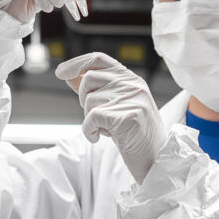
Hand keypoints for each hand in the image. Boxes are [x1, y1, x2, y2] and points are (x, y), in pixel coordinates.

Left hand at [55, 53, 166, 182]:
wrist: (156, 159)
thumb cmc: (135, 134)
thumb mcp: (115, 106)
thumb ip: (95, 90)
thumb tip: (70, 76)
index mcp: (131, 79)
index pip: (99, 59)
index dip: (77, 63)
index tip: (61, 72)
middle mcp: (133, 85)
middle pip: (89, 79)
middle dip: (83, 99)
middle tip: (97, 117)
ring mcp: (131, 99)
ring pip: (89, 100)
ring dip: (90, 119)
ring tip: (106, 129)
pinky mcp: (127, 116)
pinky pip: (91, 118)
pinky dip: (89, 131)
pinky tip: (98, 137)